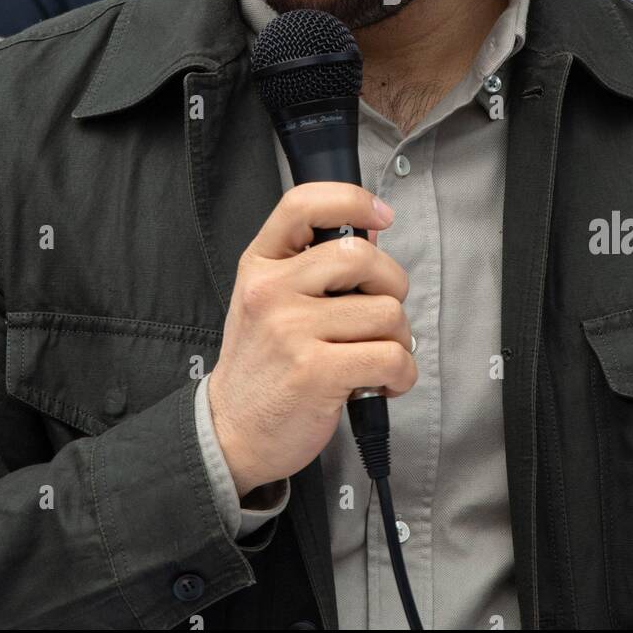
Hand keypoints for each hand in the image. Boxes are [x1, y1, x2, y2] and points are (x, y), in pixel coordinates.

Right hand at [208, 183, 415, 498]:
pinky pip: (391, 356)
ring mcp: (292, 330)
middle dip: (392, 285)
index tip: (381, 215)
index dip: (352, 199)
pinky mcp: (317, 372)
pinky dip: (401, 373)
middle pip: (361, 257)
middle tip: (380, 314)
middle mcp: (271, 290)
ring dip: (398, 339)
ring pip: (387, 311)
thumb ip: (313, 267)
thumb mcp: (269, 301)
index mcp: (260, 265)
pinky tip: (381, 382)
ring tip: (373, 356)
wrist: (231, 433)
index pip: (302, 204)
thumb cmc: (262, 365)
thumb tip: (373, 234)